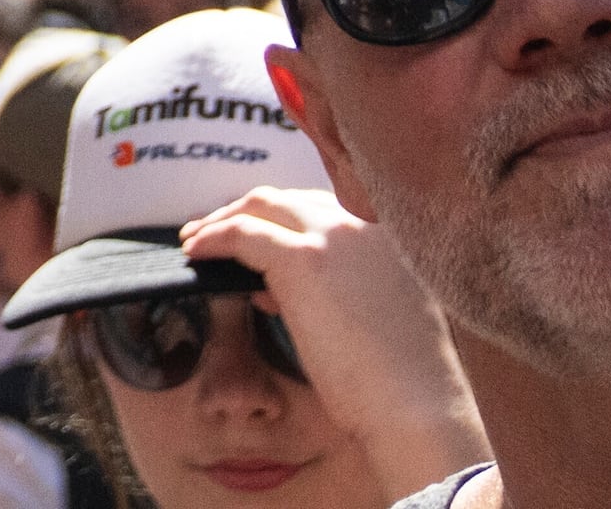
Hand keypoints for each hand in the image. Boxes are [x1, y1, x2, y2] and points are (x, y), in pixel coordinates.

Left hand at [182, 185, 486, 494]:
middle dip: (247, 214)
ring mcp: (334, 236)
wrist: (415, 410)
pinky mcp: (302, 259)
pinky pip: (243, 234)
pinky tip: (195, 253)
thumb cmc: (399, 383)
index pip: (321, 211)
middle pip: (288, 201)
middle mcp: (364, 225)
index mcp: (390, 238)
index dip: (282, 226)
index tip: (256, 245)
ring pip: (262, 207)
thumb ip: (336, 290)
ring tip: (196, 243)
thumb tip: (271, 288)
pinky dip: (214, 238)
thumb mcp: (376, 317)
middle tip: (215, 235)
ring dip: (224, 221)